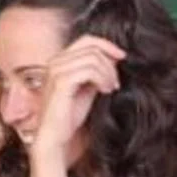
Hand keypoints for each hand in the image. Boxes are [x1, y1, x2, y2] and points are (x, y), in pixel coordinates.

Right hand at [30, 36, 124, 157]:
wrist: (54, 136)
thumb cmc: (68, 116)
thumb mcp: (86, 88)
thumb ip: (96, 72)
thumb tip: (113, 59)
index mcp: (59, 60)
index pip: (86, 40)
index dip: (107, 45)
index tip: (121, 56)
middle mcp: (55, 62)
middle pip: (91, 46)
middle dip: (110, 62)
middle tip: (116, 81)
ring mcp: (56, 70)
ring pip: (93, 57)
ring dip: (108, 72)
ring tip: (111, 88)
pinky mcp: (61, 82)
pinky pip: (89, 70)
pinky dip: (103, 79)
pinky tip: (105, 91)